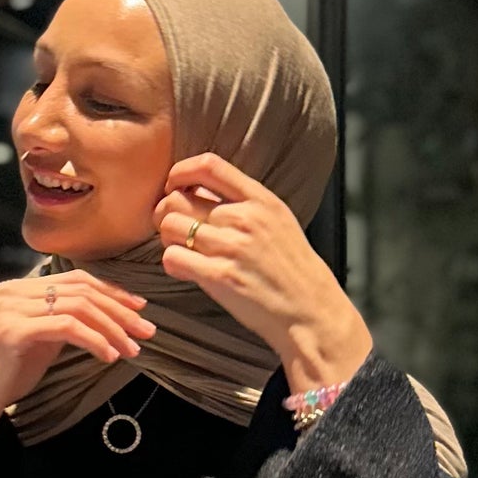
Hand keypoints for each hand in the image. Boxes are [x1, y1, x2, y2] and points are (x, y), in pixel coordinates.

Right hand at [0, 270, 155, 448]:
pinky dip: (93, 340)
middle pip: (81, 290)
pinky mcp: (12, 330)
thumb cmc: (6, 373)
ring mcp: (11, 308)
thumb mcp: (41, 339)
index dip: (113, 292)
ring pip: (78, 307)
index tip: (140, 309)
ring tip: (132, 349)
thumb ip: (64, 321)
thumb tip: (106, 316)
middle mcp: (13, 291)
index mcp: (20, 288)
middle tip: (146, 331)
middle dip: (120, 310)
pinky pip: (66, 327)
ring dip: (112, 328)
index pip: (77, 280)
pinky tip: (108, 356)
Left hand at [155, 153, 371, 393]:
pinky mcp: (220, 276)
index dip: (181, 172)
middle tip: (173, 229)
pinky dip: (172, 263)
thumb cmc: (292, 270)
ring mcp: (232, 247)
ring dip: (168, 239)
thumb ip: (244, 204)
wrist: (311, 311)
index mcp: (260, 200)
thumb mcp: (279, 222)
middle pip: (178, 198)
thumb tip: (200, 192)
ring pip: (170, 226)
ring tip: (183, 251)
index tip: (174, 185)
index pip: (209, 166)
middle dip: (165, 213)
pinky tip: (186, 270)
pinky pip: (173, 257)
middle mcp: (245, 218)